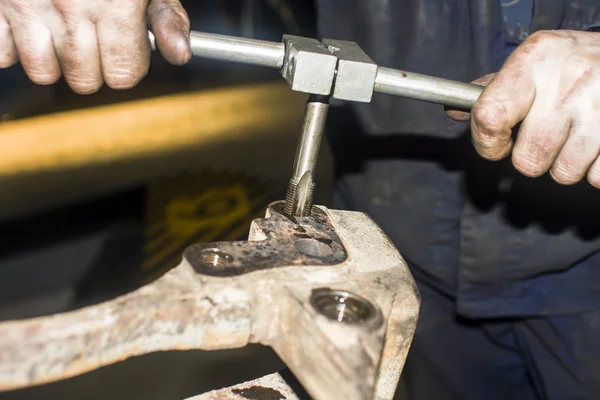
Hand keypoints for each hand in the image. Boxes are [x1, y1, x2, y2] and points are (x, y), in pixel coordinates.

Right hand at [0, 0, 190, 93]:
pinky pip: (2, 55)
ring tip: (59, 28)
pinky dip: (12, 45)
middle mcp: (70, 7)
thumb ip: (165, 16)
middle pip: (85, 82)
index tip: (125, 50)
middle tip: (91, 37)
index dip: (128, 66)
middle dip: (92, 66)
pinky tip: (28, 22)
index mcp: (114, 4)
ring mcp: (26, 5)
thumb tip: (181, 55)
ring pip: (43, 73)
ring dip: (52, 58)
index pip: (124, 76)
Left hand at [449, 30, 599, 187]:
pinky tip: (594, 142)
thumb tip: (454, 111)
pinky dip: (593, 169)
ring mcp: (599, 106)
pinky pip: (596, 177)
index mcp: (532, 62)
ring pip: (564, 173)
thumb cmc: (571, 62)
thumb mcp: (532, 62)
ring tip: (574, 136)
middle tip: (544, 138)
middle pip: (528, 159)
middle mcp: (566, 82)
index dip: (487, 144)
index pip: (488, 118)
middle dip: (531, 159)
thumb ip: (494, 90)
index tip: (496, 145)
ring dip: (565, 164)